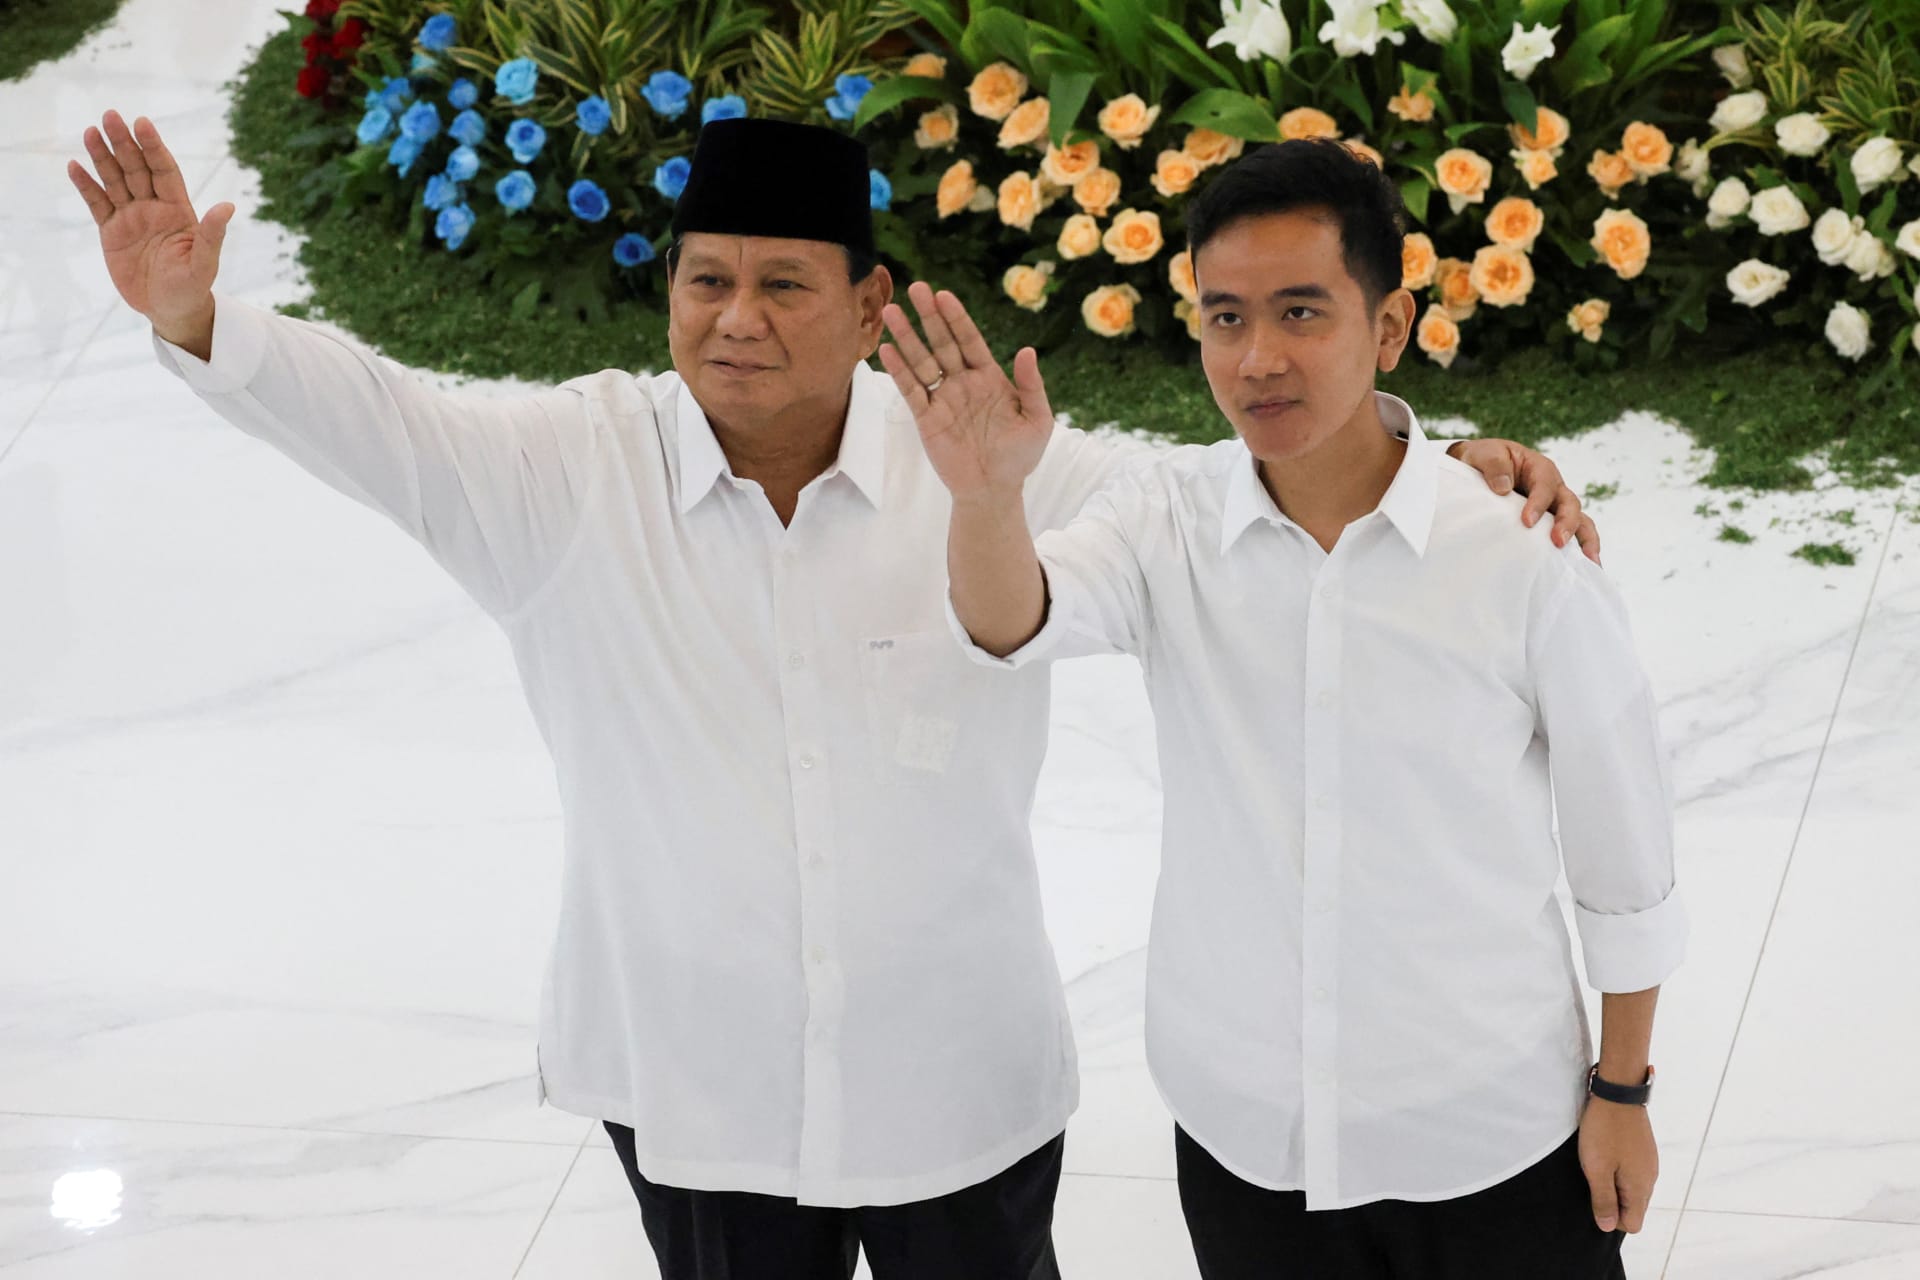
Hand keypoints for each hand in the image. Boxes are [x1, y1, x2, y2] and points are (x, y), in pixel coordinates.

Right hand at [67, 111, 233, 346]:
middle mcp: (153, 208)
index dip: (153, 147)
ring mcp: (131, 218)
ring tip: (91, 132)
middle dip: (124, 143)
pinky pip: (97, 203)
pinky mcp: (112, 231)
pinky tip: (75, 166)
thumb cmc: (192, 288)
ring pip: (115, 180)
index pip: (164, 171)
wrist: (171, 310)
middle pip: (136, 169)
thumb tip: (228, 206)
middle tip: (110, 115)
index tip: (143, 123)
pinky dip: (86, 186)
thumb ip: (212, 235)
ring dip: (103, 157)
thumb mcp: (204, 263)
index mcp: (178, 210)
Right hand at [878, 281, 1054, 502]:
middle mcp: (962, 383)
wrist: (995, 489)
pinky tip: (887, 350)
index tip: (944, 295)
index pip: (969, 340)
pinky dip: (899, 370)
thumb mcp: (1038, 420)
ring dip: (907, 337)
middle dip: (929, 316)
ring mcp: (942, 399)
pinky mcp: (926, 418)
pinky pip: (911, 390)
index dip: (957, 318)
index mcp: (989, 377)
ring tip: (892, 311)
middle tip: (916, 288)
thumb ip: (1033, 386)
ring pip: (922, 361)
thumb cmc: (1020, 456)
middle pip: (942, 343)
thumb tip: (1028, 350)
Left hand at [1448, 438, 1601, 563]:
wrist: (1480, 466)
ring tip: (1589, 562)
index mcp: (1539, 469)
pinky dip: (1580, 548)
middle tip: (1558, 542)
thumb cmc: (1485, 459)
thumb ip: (1494, 466)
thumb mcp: (1485, 454)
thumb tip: (1503, 488)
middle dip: (1566, 524)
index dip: (1538, 503)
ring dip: (1585, 539)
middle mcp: (1553, 487)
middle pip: (1570, 504)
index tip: (1527, 522)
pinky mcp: (1551, 521)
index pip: (1544, 486)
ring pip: (1579, 520)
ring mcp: (1555, 505)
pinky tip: (1584, 567)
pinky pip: (1572, 533)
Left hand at [1578, 1097, 1657, 1234]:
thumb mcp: (1597, 1168)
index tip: (1595, 1198)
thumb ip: (1603, 1199)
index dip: (1612, 1218)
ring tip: (1596, 1165)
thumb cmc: (1604, 1131)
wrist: (1618, 1092)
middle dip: (1612, 1201)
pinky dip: (1618, 1170)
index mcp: (1641, 1187)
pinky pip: (1632, 1172)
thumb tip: (1608, 1226)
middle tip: (1592, 1180)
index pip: (1633, 1224)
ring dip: (1614, 1184)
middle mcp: (1650, 1178)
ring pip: (1632, 1189)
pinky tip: (1605, 1154)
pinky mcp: (1643, 1150)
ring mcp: (1648, 1163)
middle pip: (1634, 1207)